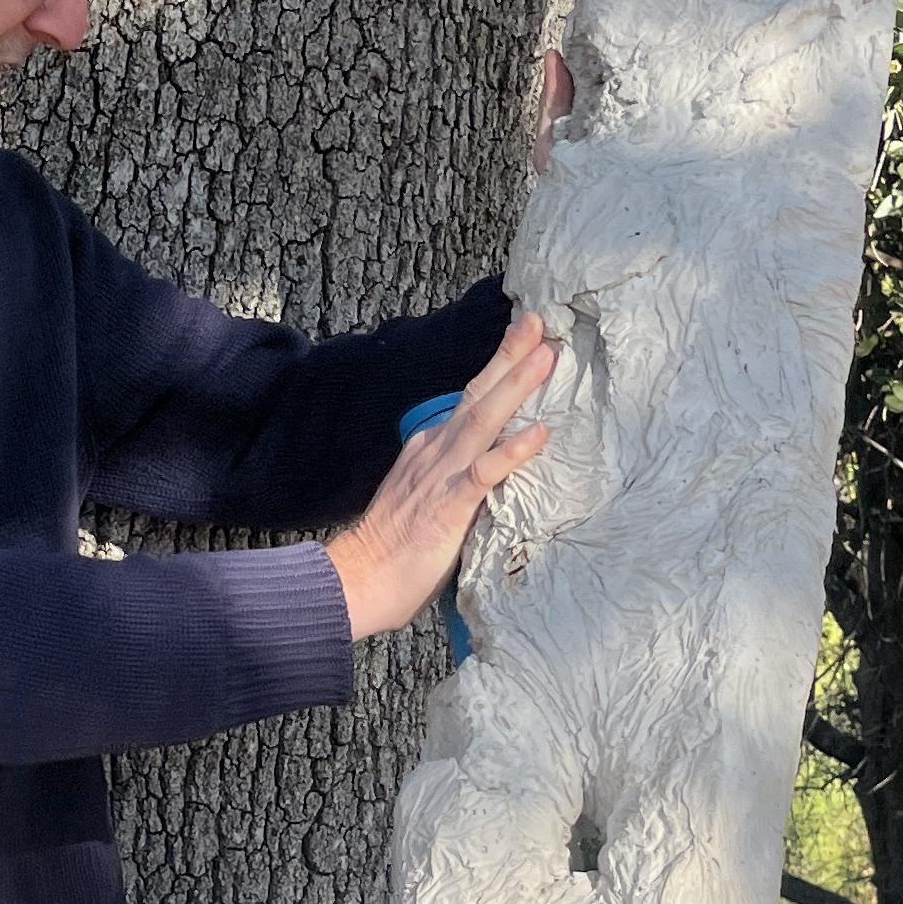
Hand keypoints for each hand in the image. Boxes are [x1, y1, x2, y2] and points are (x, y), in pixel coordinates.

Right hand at [326, 310, 557, 643]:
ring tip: (546, 355)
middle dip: (510, 357)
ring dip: (516, 385)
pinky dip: (512, 451)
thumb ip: (452, 480)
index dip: (497, 369)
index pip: (469, 401)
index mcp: (429, 450)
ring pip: (483, 420)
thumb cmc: (391, 551)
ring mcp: (440, 476)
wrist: (356, 581)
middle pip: (478, 396)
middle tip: (539, 322)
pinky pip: (484, 473)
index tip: (524, 339)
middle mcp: (435, 453)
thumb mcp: (423, 500)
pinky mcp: (447, 507)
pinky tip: (538, 433)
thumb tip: (485, 474)